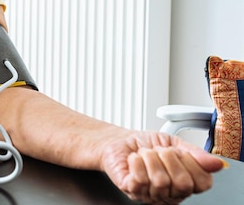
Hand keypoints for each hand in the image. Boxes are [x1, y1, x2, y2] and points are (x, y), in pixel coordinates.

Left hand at [101, 131, 225, 203]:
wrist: (119, 140)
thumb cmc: (145, 144)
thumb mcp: (174, 143)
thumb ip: (195, 153)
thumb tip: (216, 163)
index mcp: (184, 183)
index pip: (202, 183)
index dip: (191, 162)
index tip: (178, 151)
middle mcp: (170, 194)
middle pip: (182, 183)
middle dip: (169, 158)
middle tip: (158, 151)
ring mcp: (150, 195)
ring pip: (161, 181)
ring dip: (150, 158)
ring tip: (144, 154)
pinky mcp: (132, 190)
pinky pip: (141, 179)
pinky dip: (136, 162)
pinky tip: (134, 159)